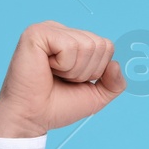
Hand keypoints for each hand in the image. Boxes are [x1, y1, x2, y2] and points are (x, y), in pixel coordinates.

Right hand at [0, 22, 126, 143]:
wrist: (32, 118)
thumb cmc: (57, 106)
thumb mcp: (95, 96)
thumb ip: (114, 83)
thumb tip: (116, 64)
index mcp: (73, 40)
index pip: (106, 46)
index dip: (97, 70)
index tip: (73, 80)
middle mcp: (61, 30)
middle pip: (100, 45)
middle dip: (86, 71)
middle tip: (62, 78)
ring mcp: (48, 29)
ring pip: (87, 46)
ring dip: (74, 70)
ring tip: (54, 74)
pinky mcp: (37, 33)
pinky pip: (69, 46)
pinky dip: (63, 65)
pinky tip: (46, 68)